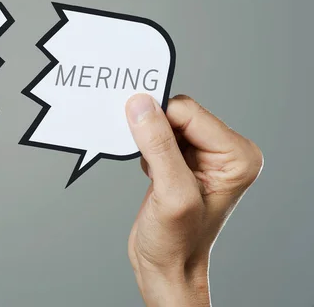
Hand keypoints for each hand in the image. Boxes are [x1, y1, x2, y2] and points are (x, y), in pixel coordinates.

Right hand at [125, 94, 262, 306]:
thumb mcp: (172, 193)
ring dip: (148, 140)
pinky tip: (150, 174)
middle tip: (145, 158)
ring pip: (165, 122)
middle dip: (154, 130)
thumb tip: (141, 106)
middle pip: (178, 114)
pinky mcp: (183, 161)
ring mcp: (203, 156)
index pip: (189, 112)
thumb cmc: (178, 242)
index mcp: (236, 155)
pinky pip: (159, 135)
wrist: (167, 268)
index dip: (159, 119)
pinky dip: (146, 148)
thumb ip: (159, 146)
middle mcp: (225, 152)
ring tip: (152, 173)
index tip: (136, 132)